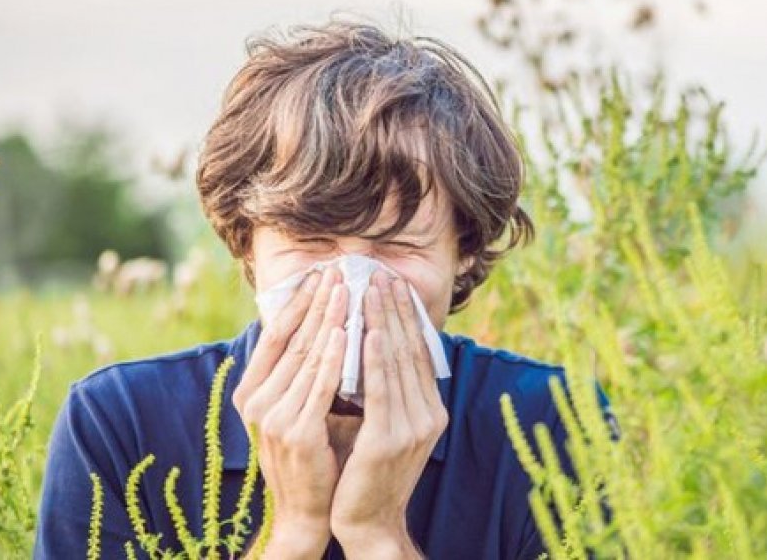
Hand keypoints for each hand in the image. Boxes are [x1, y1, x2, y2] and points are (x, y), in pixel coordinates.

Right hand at [232, 266, 348, 557]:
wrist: (307, 510)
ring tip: (346, 289)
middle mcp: (256, 401)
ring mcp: (273, 417)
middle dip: (317, 303)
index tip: (318, 275)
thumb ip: (300, 373)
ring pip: (308, 357)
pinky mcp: (297, 432)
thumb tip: (321, 327)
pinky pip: (321, 385)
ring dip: (329, 319)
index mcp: (251, 392)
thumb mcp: (294, 408)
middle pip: (292, 340)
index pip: (275, 336)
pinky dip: (335, 356)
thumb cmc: (308, 454)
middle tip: (337, 270)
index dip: (297, 304)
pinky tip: (348, 331)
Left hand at [330, 270, 448, 557]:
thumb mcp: (384, 425)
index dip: (406, 316)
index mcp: (429, 410)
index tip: (393, 284)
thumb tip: (375, 346)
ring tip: (373, 289)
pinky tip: (371, 331)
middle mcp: (428, 415)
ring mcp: (412, 428)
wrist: (367, 522)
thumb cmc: (367, 471)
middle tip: (383, 273)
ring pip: (397, 363)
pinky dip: (377, 358)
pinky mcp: (389, 440)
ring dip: (385, 322)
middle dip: (396, 309)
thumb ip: (386, 390)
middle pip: (411, 350)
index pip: (417, 353)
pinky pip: (382, 390)